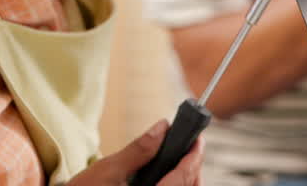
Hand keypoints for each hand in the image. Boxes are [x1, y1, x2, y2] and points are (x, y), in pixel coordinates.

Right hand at [66, 121, 202, 185]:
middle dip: (193, 166)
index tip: (198, 138)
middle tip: (190, 144)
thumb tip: (162, 127)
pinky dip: (174, 185)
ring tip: (180, 157)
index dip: (194, 156)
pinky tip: (168, 175)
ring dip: (185, 177)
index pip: (183, 177)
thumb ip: (139, 150)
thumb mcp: (109, 170)